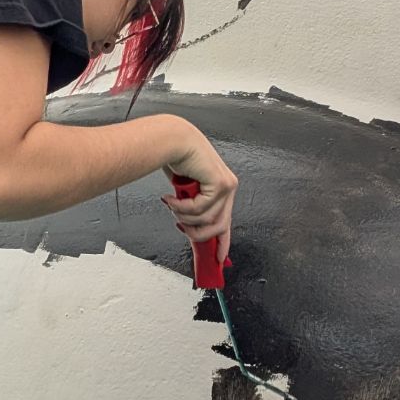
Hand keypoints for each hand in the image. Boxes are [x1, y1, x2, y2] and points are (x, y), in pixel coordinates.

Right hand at [163, 123, 237, 262]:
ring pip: (207, 220)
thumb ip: (191, 206)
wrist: (173, 140)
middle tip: (182, 229)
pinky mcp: (220, 184)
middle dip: (198, 234)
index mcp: (222, 189)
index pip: (226, 222)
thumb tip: (188, 227)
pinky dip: (181, 208)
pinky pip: (199, 209)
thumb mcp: (185, 190)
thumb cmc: (177, 159)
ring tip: (172, 206)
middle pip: (220, 227)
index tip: (218, 259)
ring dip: (184, 217)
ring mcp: (227, 186)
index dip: (222, 243)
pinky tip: (171, 199)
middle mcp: (228, 188)